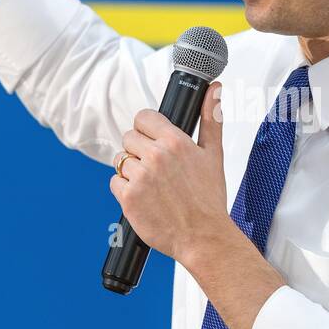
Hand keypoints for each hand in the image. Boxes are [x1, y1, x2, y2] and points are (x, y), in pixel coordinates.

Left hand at [110, 82, 232, 264]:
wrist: (203, 238)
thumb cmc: (209, 199)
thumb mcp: (214, 155)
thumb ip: (211, 119)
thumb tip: (214, 90)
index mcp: (175, 142)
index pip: (143, 117)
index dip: (147, 128)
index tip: (153, 139)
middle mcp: (155, 157)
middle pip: (129, 138)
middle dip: (140, 151)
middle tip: (156, 169)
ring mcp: (140, 177)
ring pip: (121, 161)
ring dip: (133, 171)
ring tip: (153, 185)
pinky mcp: (128, 198)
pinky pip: (114, 182)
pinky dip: (125, 190)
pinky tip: (145, 197)